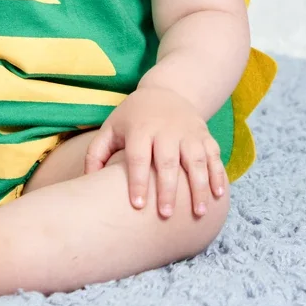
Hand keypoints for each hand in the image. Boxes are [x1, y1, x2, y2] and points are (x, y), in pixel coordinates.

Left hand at [84, 84, 226, 217]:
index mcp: (140, 129)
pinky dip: (217, 175)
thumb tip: (86, 181)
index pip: (138, 157)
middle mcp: (165, 130)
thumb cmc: (133, 118)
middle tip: (166, 214)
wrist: (166, 91)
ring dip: (199, 186)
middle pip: (167, 161)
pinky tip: (218, 196)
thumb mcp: (111, 127)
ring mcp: (188, 132)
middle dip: (168, 188)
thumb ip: (96, 153)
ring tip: (198, 212)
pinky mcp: (205, 135)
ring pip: (195, 160)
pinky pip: (214, 156)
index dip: (138, 180)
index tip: (138, 205)